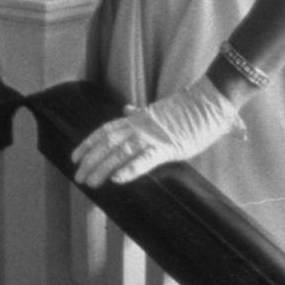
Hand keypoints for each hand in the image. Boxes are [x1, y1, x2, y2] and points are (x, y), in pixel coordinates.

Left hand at [71, 76, 245, 187]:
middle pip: (107, 142)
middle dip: (90, 160)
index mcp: (137, 119)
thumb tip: (126, 108)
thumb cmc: (187, 109)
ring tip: (90, 182)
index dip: (88, 143)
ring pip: (121, 152)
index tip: (75, 156)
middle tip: (78, 177)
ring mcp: (152, 136)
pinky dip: (130, 169)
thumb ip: (139, 112)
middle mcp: (140, 126)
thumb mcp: (158, 111)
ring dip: (103, 168)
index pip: (106, 130)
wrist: (209, 102)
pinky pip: (145, 159)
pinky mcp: (169, 147)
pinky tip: (118, 179)